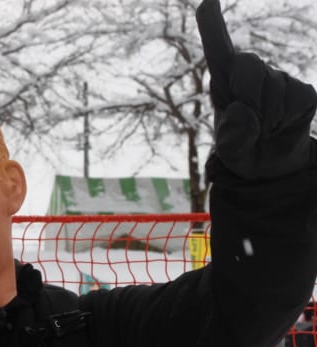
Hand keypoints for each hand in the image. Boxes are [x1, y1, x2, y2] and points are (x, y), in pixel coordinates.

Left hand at [196, 0, 316, 179]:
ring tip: (266, 129)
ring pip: (274, 88)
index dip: (212, 24)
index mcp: (224, 83)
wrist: (269, 167)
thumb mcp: (229, 151)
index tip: (207, 0)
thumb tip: (243, 111)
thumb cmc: (241, 151)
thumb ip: (232, 136)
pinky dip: (288, 120)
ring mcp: (279, 79)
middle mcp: (251, 74)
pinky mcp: (303, 91)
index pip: (217, 49)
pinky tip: (283, 126)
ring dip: (269, 117)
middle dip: (246, 96)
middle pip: (247, 65)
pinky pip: (296, 100)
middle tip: (250, 123)